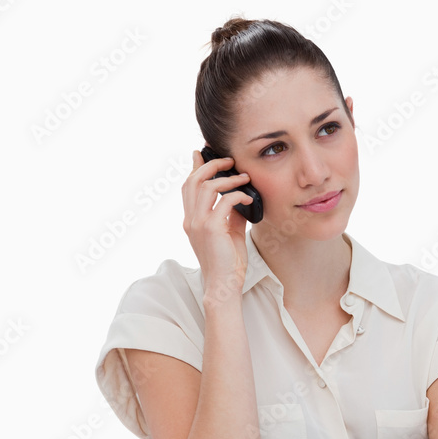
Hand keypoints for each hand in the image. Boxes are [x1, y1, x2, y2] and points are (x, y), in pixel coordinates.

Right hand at [182, 149, 253, 298]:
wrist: (224, 285)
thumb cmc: (228, 262)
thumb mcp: (229, 232)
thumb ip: (230, 213)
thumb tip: (240, 196)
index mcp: (192, 220)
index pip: (187, 187)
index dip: (194, 167)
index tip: (200, 153)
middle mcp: (191, 220)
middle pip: (193, 180)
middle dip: (211, 165)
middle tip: (229, 160)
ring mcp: (198, 224)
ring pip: (207, 187)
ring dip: (228, 179)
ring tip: (244, 178)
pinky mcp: (211, 229)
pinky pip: (224, 201)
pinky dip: (238, 195)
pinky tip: (250, 199)